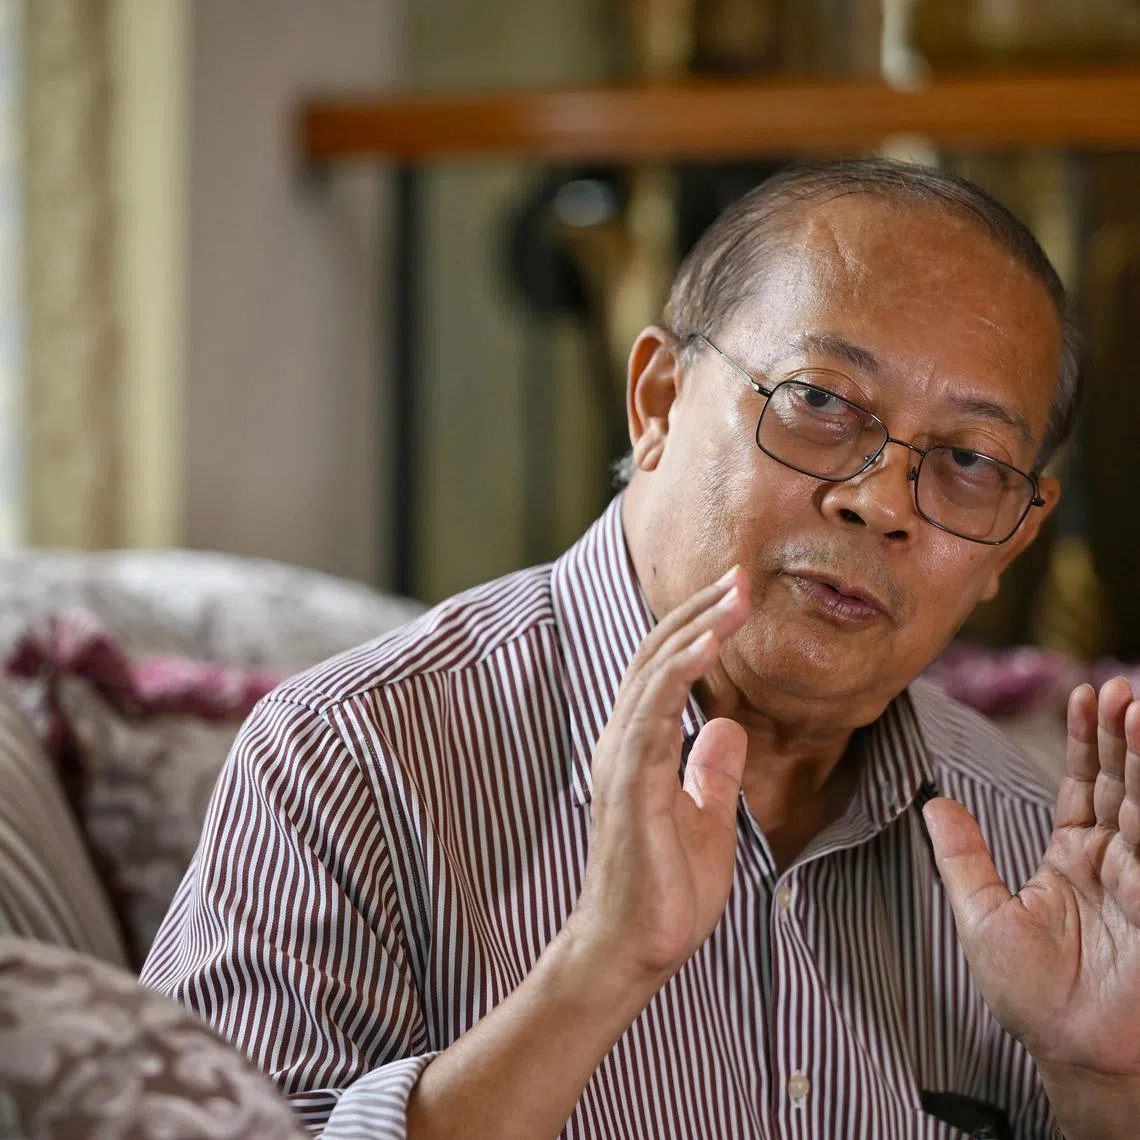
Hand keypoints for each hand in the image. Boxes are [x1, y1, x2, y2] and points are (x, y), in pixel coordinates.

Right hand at [561, 564, 749, 995]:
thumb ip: (712, 771)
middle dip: (699, 613)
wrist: (633, 948)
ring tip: (735, 596)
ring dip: (695, 629)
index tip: (737, 598)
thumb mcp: (707, 820)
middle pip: (656, 658)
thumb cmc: (665, 890)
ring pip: (652, 674)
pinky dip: (677, 673)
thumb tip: (729, 725)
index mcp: (640, 749)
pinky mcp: (627, 782)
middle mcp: (622, 742)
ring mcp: (620, 760)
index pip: (664, 672)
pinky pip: (651, 713)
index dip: (698, 630)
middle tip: (740, 576)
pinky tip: (708, 645)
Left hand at [924, 677, 1139, 1135]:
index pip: (1082, 784)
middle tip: (1117, 689)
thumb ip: (962, 858)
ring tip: (1137, 707)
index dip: (1086, 740)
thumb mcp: (982, 917)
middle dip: (1119, 735)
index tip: (1083, 695)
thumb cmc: (1032, 998)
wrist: (1076, 1057)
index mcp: (1072, 858)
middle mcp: (1113, 860)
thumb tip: (932, 803)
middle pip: (1119, 782)